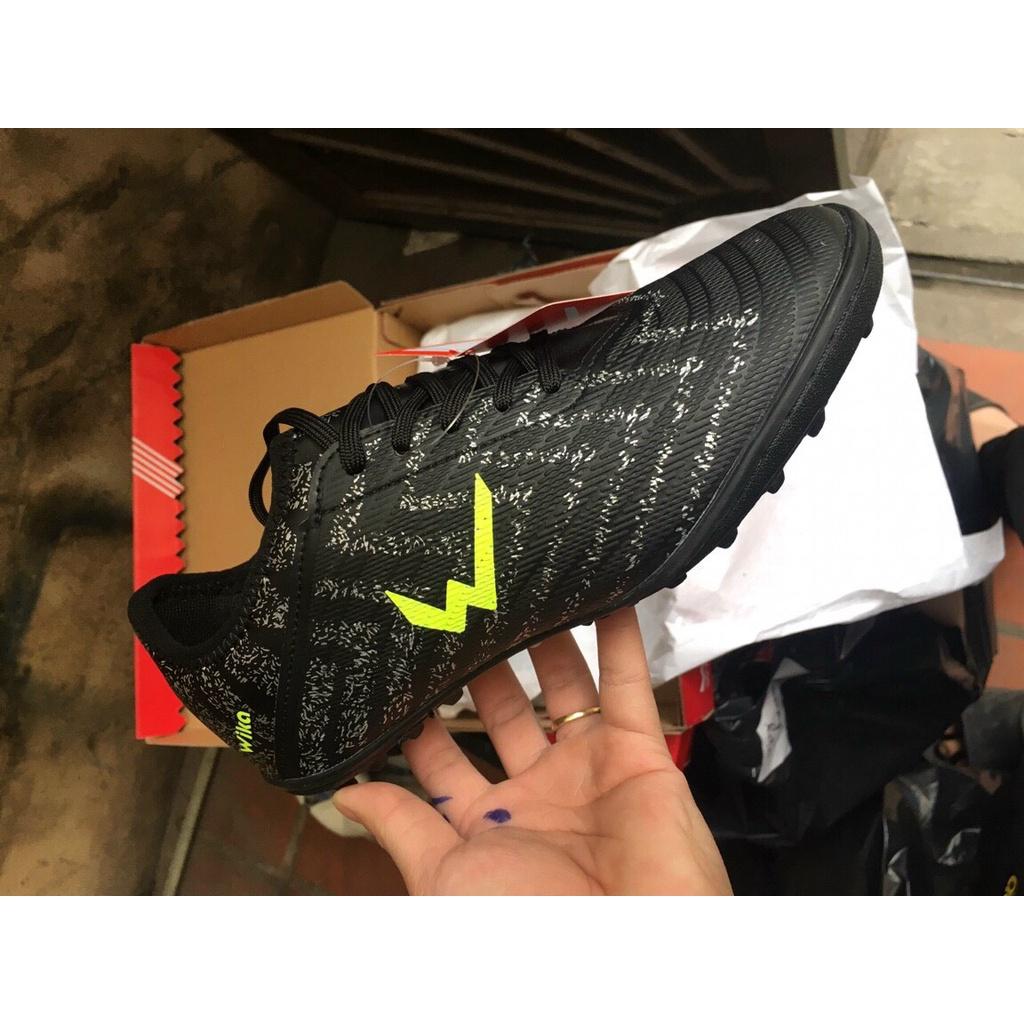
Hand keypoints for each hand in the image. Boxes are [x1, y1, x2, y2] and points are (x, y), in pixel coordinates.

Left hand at [334, 606, 730, 894]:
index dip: (421, 717)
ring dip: (545, 641)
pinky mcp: (639, 755)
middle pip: (504, 711)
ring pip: (564, 689)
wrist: (635, 953)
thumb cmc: (528, 927)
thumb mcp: (446, 878)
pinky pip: (628, 686)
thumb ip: (403, 826)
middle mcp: (538, 793)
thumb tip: (343, 794)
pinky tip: (603, 596)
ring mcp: (590, 770)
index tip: (397, 664)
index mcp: (489, 824)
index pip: (444, 757)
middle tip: (458, 608)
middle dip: (480, 664)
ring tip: (517, 589)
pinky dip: (621, 640)